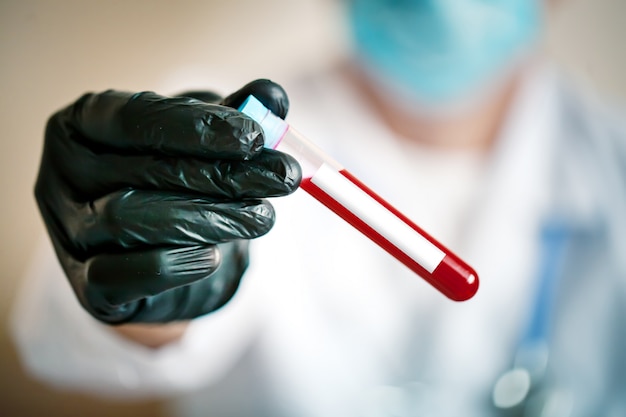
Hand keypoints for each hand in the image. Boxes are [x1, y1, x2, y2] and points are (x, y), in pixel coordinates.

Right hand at [35, 79, 300, 323]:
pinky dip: (175, 264)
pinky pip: (126, 276)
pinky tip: (214, 256)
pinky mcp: (88, 288)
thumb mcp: (200, 139)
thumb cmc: (171, 179)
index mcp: (82, 125)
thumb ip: (234, 114)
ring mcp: (68, 234)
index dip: (197, 126)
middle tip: (284, 177)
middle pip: (143, 170)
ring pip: (131, 220)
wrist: (149, 254)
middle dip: (224, 174)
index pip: (133, 117)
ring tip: (263, 217)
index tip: (255, 137)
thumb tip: (273, 96)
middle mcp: (62, 176)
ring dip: (209, 219)